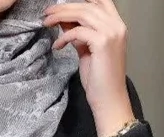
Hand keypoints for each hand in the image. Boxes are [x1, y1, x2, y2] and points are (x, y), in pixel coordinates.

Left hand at [42, 1, 134, 136]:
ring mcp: (112, 33)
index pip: (101, 1)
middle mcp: (117, 25)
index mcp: (116, 25)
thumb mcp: (87, 51)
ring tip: (46, 22)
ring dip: (61, 16)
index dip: (82, 0)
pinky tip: (57, 46)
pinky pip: (78, 32)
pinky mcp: (103, 43)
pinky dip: (65, 37)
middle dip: (65, 6)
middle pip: (88, 5)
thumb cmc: (99, 80)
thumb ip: (79, 34)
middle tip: (47, 12)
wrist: (108, 99)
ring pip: (83, 13)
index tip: (61, 5)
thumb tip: (64, 22)